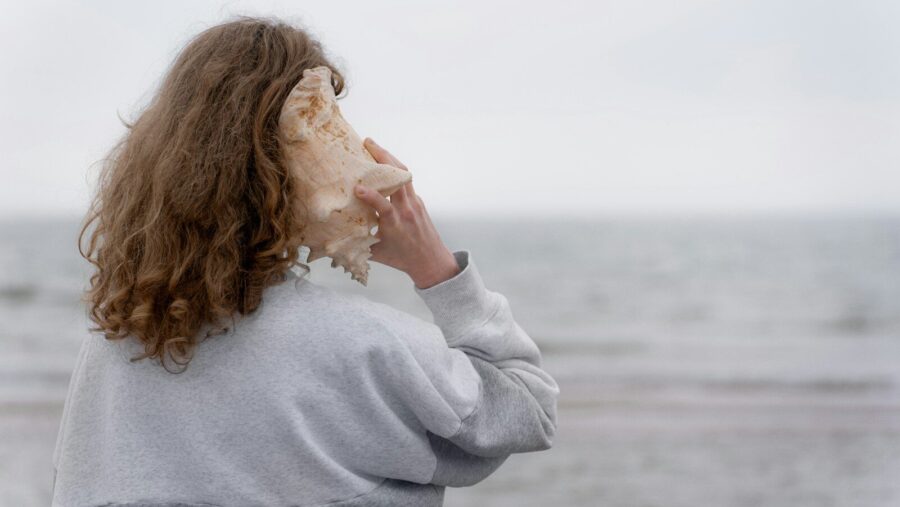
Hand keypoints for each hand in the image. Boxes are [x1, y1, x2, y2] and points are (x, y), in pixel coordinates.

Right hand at [354, 138, 459, 288]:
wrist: (432, 261)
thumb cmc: (403, 259)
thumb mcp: (377, 254)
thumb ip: (357, 244)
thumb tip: (332, 238)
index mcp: (395, 224)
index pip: (384, 207)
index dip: (371, 196)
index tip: (357, 188)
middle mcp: (406, 210)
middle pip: (399, 178)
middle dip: (383, 157)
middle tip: (366, 143)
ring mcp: (415, 203)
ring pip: (404, 174)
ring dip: (389, 157)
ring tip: (373, 146)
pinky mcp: (418, 201)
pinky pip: (406, 180)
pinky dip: (394, 169)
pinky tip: (383, 163)